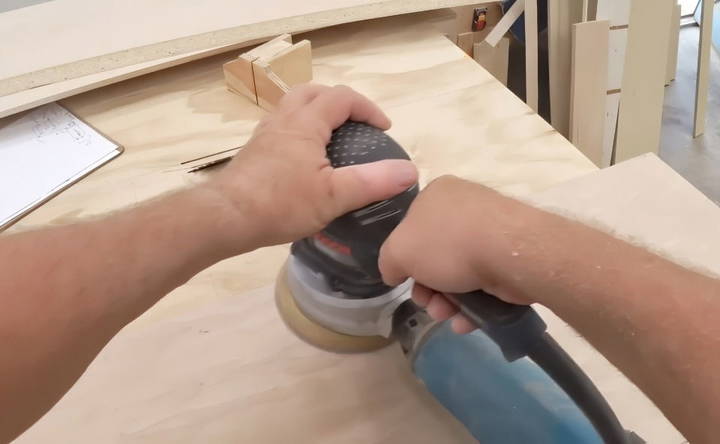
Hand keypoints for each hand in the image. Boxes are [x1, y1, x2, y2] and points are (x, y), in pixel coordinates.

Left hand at [206, 84, 417, 249]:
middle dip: (339, 101)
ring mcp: (264, 134)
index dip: (367, 108)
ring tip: (332, 138)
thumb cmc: (280, 204)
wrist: (225, 217)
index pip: (342, 98)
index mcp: (305, 122)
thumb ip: (372, 182)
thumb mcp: (333, 196)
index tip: (384, 128)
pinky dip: (299, 130)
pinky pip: (281, 126)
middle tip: (356, 124)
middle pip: (313, 92)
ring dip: (316, 112)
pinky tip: (303, 159)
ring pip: (292, 106)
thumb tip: (410, 171)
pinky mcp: (253, 151)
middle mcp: (283, 119)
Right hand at [379, 175, 533, 332]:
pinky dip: (473, 304)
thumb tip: (394, 272)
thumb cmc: (447, 244)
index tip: (406, 282)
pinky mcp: (512, 255)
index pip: (411, 227)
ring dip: (447, 301)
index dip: (405, 258)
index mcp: (436, 194)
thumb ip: (388, 262)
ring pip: (460, 272)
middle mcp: (464, 207)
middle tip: (427, 304)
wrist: (510, 253)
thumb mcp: (398, 252)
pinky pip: (485, 281)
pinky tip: (466, 322)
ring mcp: (492, 230)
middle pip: (435, 254)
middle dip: (427, 287)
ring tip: (445, 316)